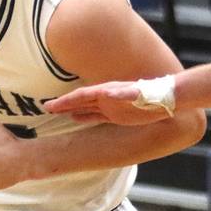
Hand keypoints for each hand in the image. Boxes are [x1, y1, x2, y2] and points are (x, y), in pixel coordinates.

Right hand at [45, 80, 168, 124]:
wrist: (165, 99)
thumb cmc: (151, 95)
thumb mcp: (137, 93)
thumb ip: (122, 94)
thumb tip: (106, 93)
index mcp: (107, 91)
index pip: (81, 96)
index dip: (66, 101)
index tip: (51, 105)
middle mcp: (106, 97)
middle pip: (79, 100)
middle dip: (63, 104)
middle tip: (46, 107)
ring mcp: (110, 107)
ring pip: (85, 108)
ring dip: (70, 109)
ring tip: (55, 112)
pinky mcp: (117, 115)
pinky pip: (96, 116)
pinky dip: (84, 117)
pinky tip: (75, 119)